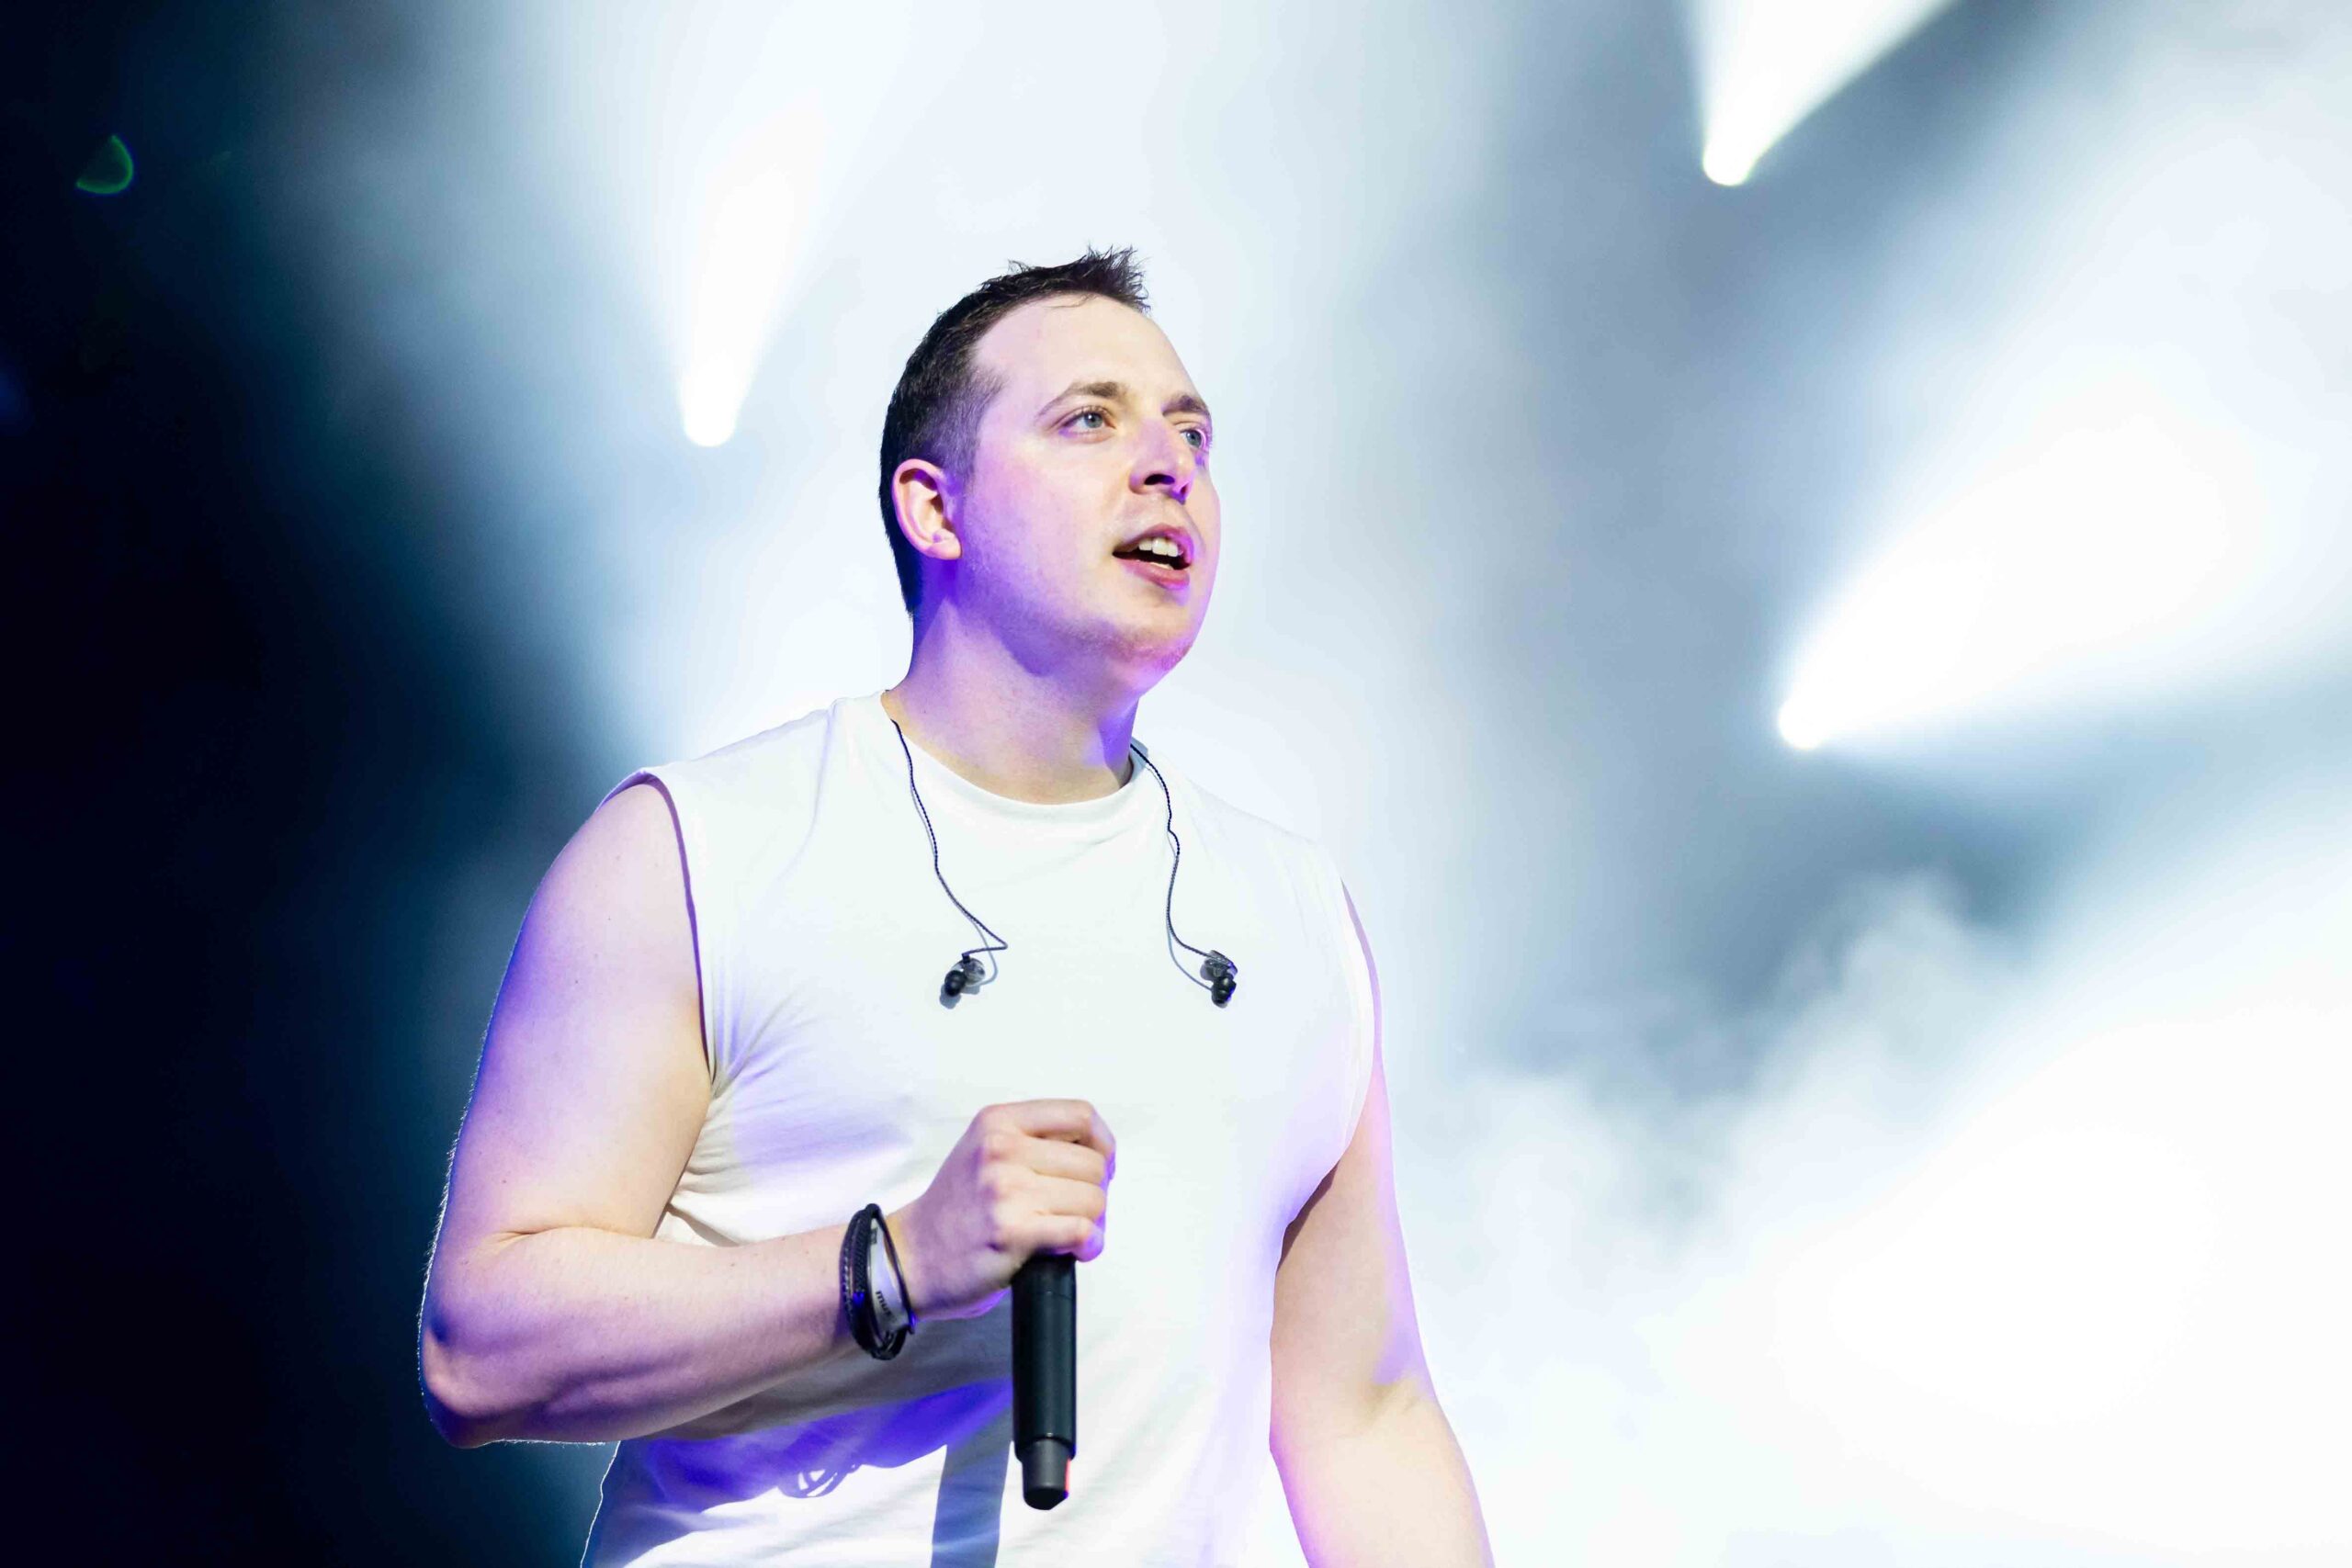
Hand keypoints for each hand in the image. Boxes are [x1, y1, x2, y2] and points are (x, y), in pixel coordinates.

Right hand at [887, 1100, 1115, 1323]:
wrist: (908, 1258)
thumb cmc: (954, 1212)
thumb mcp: (984, 1152)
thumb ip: (1032, 1142)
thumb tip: (1097, 1157)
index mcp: (998, 1121)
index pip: (1081, 1114)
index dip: (1102, 1144)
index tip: (1099, 1167)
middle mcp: (1001, 1149)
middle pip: (1093, 1162)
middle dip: (1097, 1192)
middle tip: (1078, 1210)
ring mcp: (1006, 1189)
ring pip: (1093, 1198)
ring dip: (1094, 1222)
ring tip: (1073, 1233)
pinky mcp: (1012, 1231)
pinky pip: (1081, 1230)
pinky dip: (1090, 1243)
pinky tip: (1078, 1250)